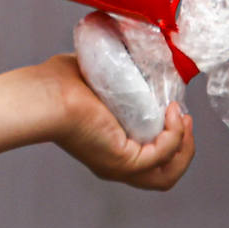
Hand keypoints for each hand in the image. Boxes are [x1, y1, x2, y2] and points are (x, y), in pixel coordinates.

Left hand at [46, 54, 194, 190]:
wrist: (44, 94)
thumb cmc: (56, 83)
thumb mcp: (95, 78)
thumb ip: (112, 74)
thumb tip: (126, 51)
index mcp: (108, 148)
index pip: (150, 157)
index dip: (170, 138)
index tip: (174, 109)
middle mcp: (114, 163)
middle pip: (164, 174)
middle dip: (183, 147)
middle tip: (184, 116)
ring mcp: (119, 166)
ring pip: (166, 175)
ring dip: (184, 147)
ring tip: (183, 117)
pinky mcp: (123, 161)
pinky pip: (162, 156)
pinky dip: (175, 136)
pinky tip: (174, 112)